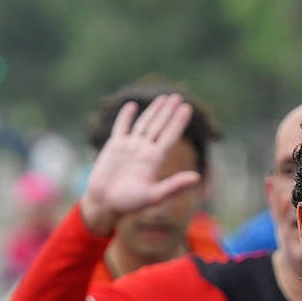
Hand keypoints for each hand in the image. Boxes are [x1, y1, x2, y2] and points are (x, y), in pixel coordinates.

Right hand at [79, 94, 201, 234]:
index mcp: (155, 160)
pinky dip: (126, 116)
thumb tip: (197, 177)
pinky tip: (132, 106)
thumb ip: (174, 186)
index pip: (170, 136)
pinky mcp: (114, 146)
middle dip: (168, 111)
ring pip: (144, 124)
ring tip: (163, 98)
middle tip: (178, 96)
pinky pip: (121, 127)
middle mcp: (144, 151)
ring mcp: (130, 147)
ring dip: (154, 111)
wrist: (105, 204)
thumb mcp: (154, 196)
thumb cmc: (129, 204)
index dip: (178, 122)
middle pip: (159, 126)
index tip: (187, 108)